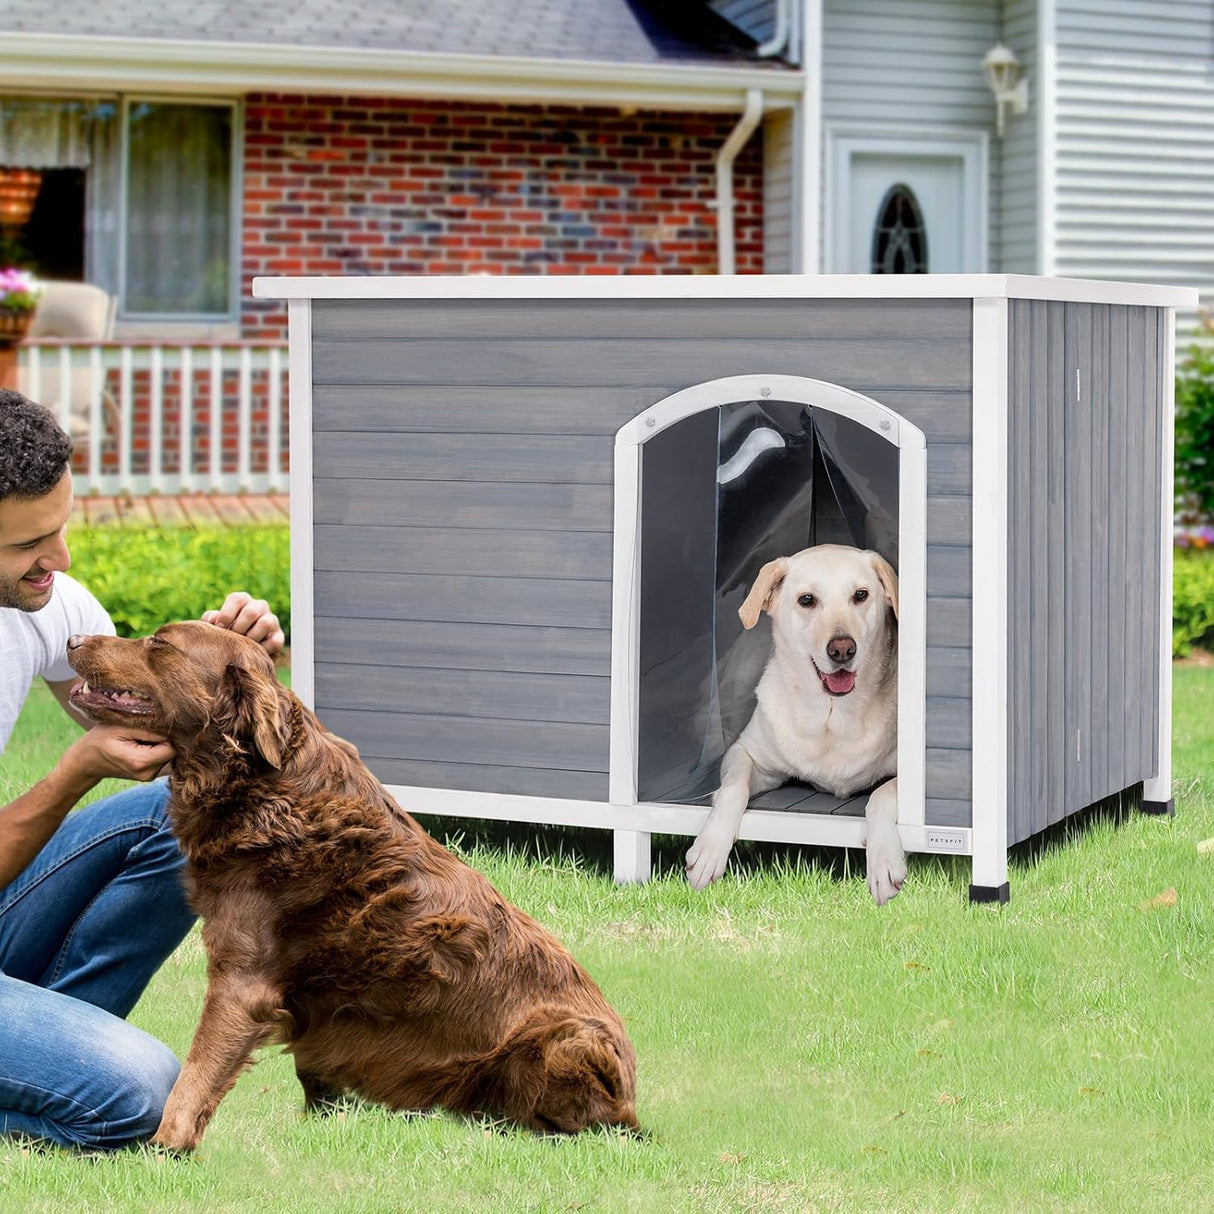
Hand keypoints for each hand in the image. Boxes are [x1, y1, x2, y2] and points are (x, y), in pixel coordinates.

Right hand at [60, 723, 174, 783]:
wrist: (87, 760)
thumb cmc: (101, 738)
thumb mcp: (122, 727)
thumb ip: (150, 729)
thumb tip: (177, 728)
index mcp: (142, 763)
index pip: (173, 747)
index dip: (168, 733)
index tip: (154, 725)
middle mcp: (149, 774)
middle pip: (172, 750)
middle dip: (163, 738)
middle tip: (142, 731)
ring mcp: (150, 776)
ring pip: (168, 753)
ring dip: (158, 742)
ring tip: (138, 738)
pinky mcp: (151, 773)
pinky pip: (162, 756)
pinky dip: (155, 748)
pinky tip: (140, 744)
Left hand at [201, 591, 283, 655]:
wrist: (239, 651)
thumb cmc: (225, 633)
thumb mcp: (215, 624)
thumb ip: (211, 619)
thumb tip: (213, 619)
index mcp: (243, 600)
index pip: (237, 599)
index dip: (226, 614)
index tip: (220, 628)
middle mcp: (260, 606)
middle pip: (251, 612)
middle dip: (238, 628)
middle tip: (232, 639)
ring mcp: (272, 620)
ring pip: (266, 623)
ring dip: (251, 637)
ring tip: (243, 646)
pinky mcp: (279, 636)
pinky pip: (275, 641)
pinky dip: (263, 649)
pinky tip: (253, 652)